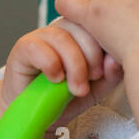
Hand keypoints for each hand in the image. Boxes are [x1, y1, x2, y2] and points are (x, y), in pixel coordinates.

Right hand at [0, 17, 123, 128]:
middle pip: (82, 27)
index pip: (98, 23)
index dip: (105, 44)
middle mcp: (62, 29)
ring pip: (62, 38)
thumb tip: (115, 60)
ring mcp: (41, 36)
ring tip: (76, 88)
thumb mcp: (98, 87)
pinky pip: (39, 48)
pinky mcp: (23, 48)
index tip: (106, 70)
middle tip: (92, 79)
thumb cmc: (66, 97)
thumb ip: (111, 74)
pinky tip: (55, 80)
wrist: (37, 115)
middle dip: (92, 57)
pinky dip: (51, 65)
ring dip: (74, 66)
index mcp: (82, 32)